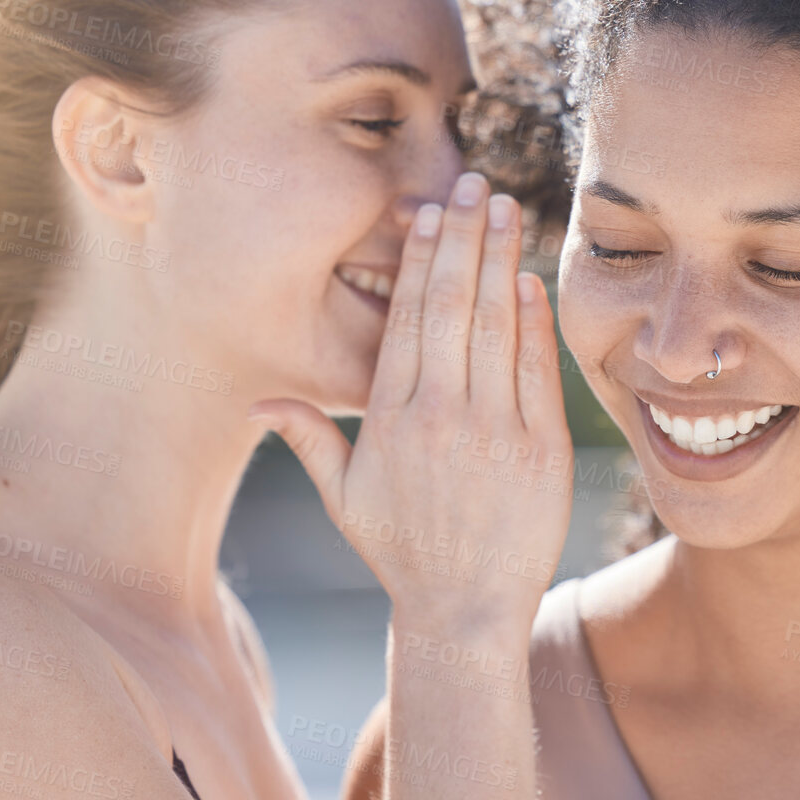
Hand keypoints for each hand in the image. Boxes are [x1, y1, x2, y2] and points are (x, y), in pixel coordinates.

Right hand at [248, 172, 572, 632]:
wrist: (465, 613)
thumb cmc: (402, 554)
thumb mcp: (345, 500)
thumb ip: (309, 441)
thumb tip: (257, 403)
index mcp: (392, 422)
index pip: (407, 322)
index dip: (420, 262)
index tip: (429, 215)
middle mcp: (442, 418)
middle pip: (453, 308)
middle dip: (463, 240)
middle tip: (474, 185)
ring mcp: (496, 432)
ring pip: (498, 328)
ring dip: (501, 263)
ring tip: (505, 212)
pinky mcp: (542, 450)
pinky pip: (537, 371)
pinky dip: (534, 323)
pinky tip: (529, 281)